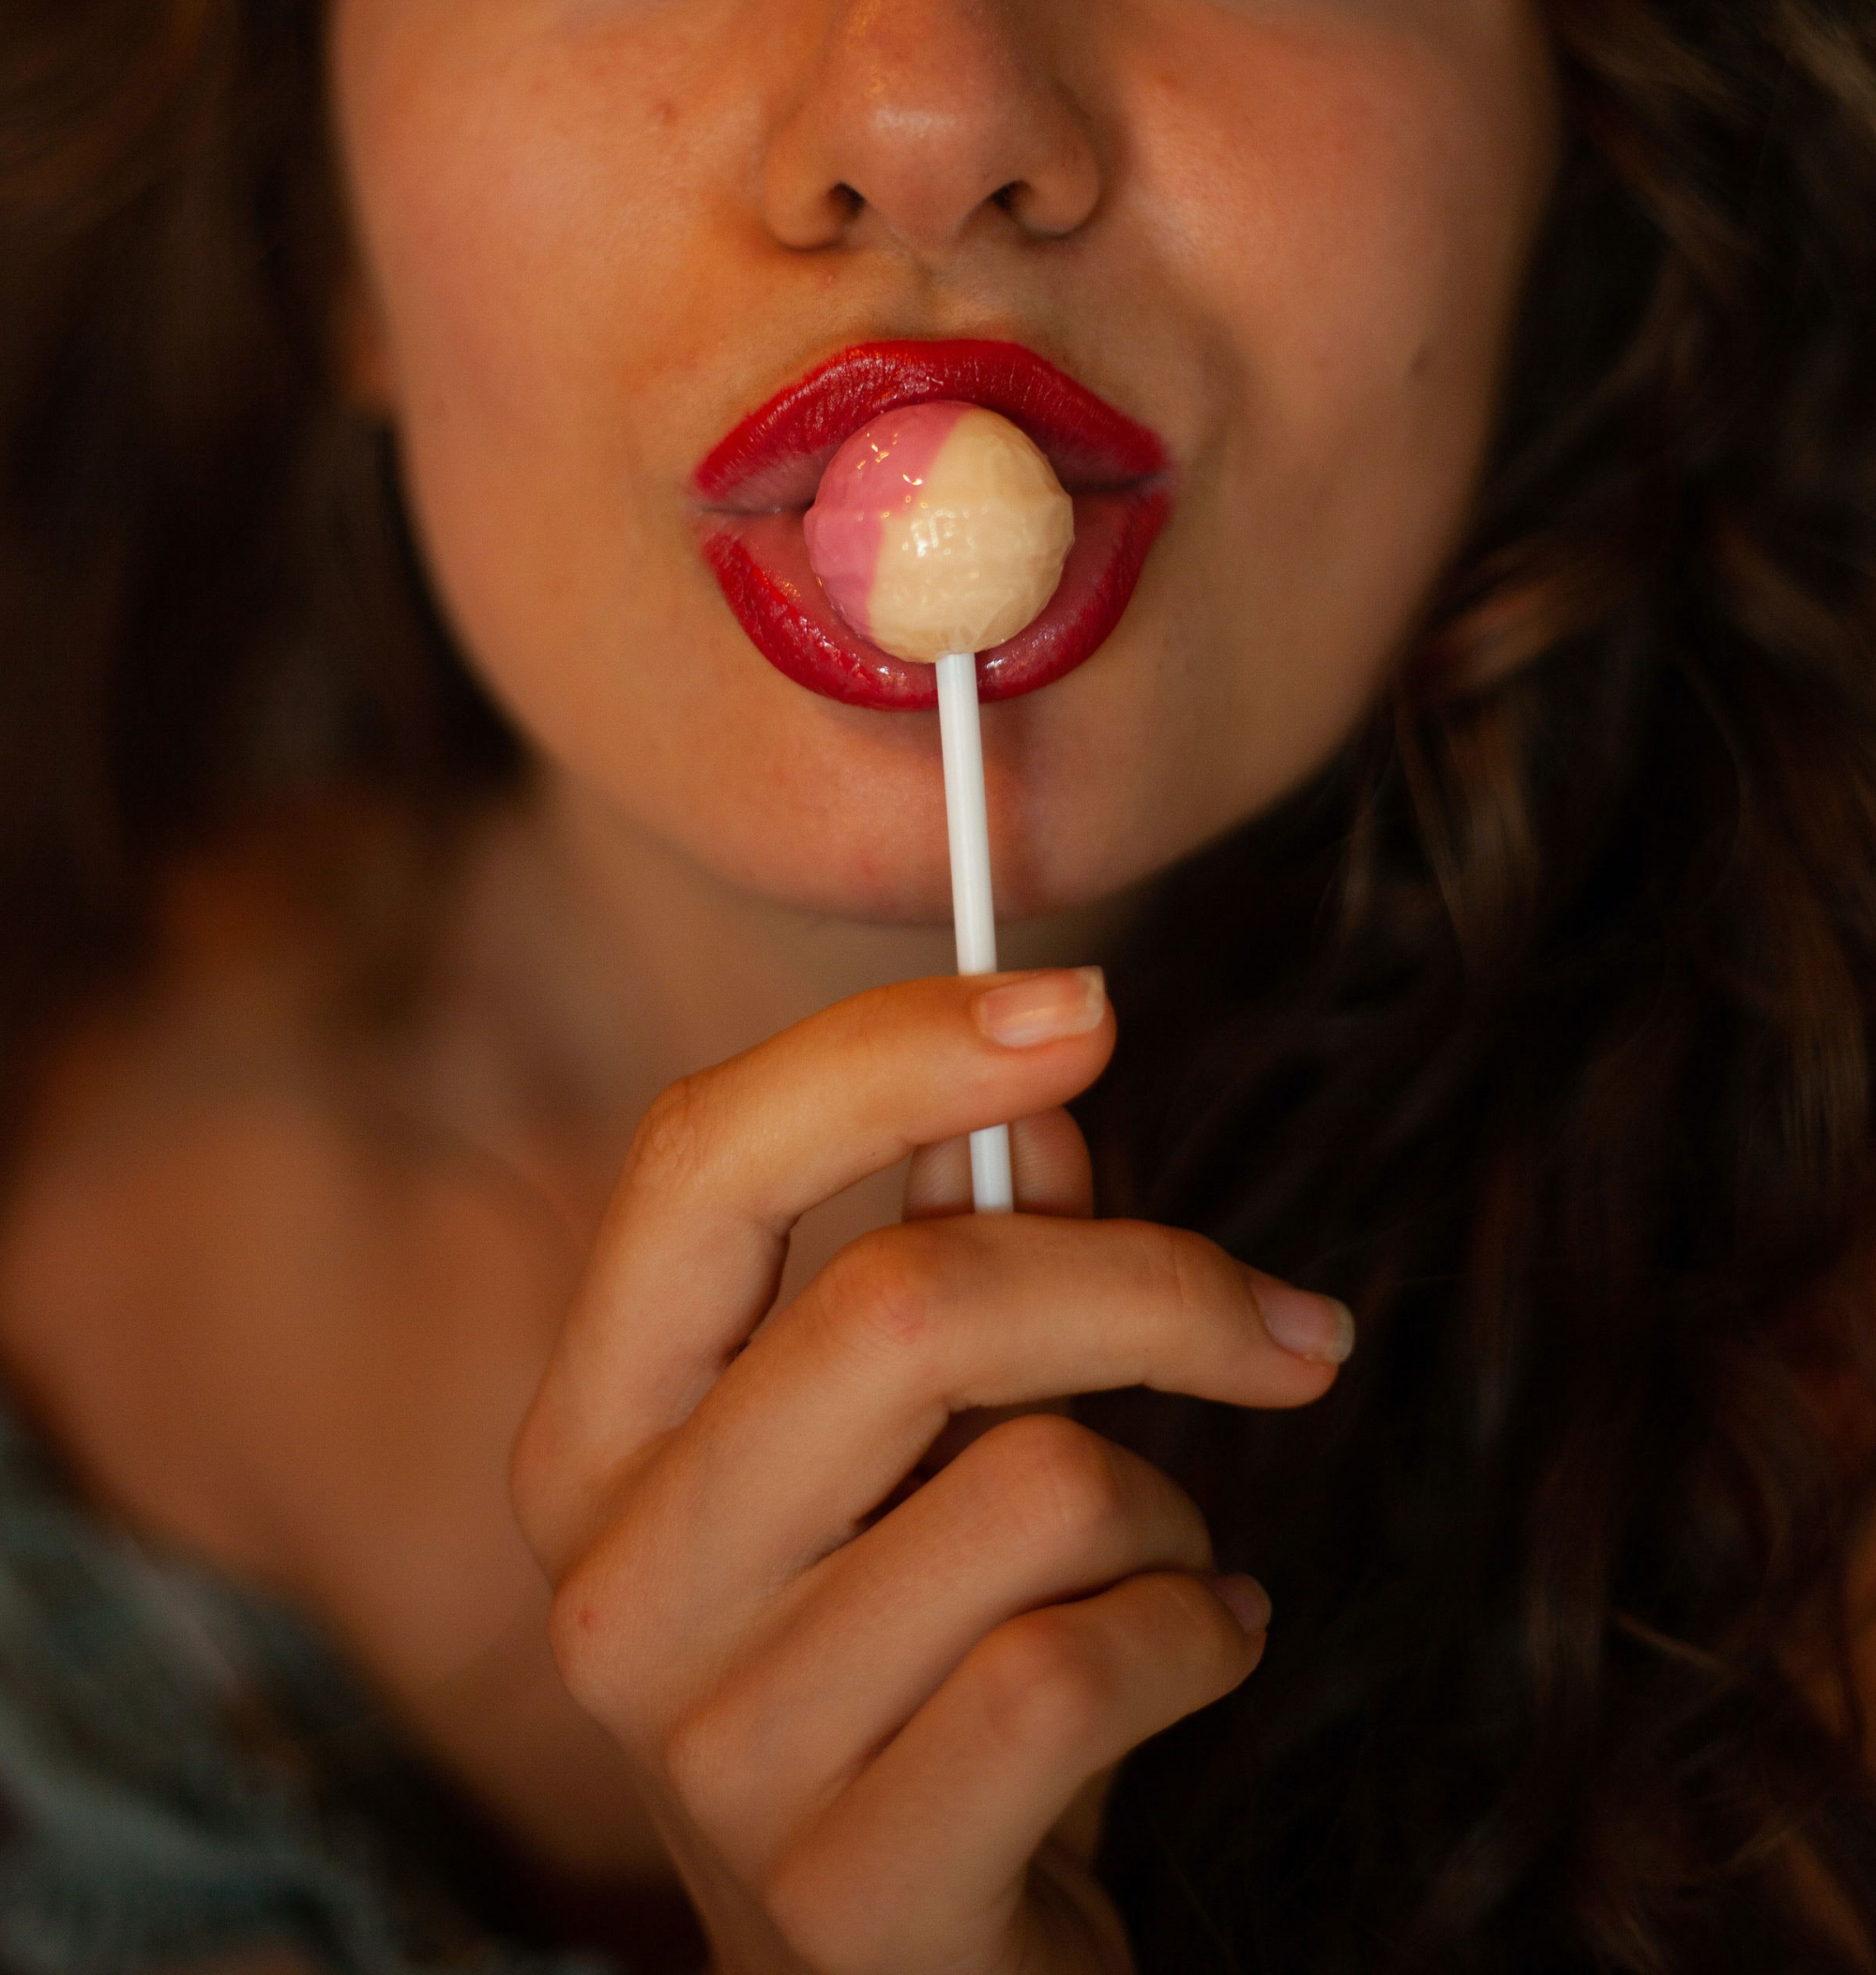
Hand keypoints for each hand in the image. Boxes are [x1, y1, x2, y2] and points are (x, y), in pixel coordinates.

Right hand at [512, 970, 1350, 1974]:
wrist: (908, 1970)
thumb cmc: (915, 1652)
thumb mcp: (916, 1444)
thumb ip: (953, 1252)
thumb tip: (1036, 1094)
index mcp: (599, 1430)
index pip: (697, 1162)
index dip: (892, 1049)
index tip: (1085, 1006)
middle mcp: (615, 1579)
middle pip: (903, 1307)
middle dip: (1150, 1288)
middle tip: (1287, 1329)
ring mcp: (710, 1748)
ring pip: (1038, 1489)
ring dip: (1166, 1506)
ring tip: (1155, 1562)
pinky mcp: (844, 1892)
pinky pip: (1087, 1663)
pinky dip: (1199, 1633)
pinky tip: (1186, 1656)